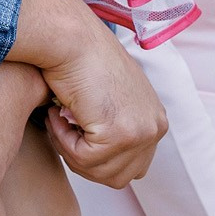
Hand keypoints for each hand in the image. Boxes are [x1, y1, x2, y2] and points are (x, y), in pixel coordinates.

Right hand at [11, 0, 163, 187]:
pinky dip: (62, 140)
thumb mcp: (108, 100)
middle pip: (117, 178)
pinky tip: (58, 113)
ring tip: (59, 118)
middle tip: (63, 128)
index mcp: (155, 121)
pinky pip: (83, 159)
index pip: (130, 168)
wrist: (71, 37)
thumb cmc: (80, 60)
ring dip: (70, 150)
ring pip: (99, 172)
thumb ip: (113, 128)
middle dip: (84, 161)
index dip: (95, 158)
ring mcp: (141, 131)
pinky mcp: (121, 133)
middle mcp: (155, 127)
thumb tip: (102, 163)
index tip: (74, 132)